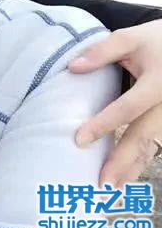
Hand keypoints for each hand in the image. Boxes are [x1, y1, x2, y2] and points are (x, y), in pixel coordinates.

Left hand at [68, 19, 161, 184]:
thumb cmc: (155, 41)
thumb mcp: (131, 38)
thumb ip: (102, 52)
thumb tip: (73, 67)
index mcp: (158, 82)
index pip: (128, 108)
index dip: (105, 124)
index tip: (80, 139)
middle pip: (145, 137)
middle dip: (123, 161)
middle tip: (102, 183)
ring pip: (154, 147)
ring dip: (133, 169)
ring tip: (112, 190)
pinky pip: (156, 146)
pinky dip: (141, 162)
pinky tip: (125, 178)